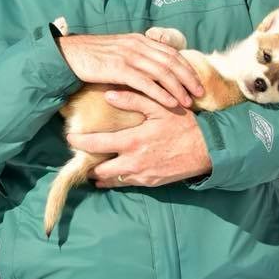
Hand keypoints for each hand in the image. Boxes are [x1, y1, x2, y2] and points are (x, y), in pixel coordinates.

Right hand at [56, 33, 203, 107]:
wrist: (69, 55)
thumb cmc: (93, 57)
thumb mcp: (119, 52)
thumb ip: (136, 58)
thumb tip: (153, 70)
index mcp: (139, 40)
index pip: (170, 52)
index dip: (187, 67)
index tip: (197, 81)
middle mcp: (137, 45)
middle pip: (171, 62)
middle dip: (188, 78)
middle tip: (200, 93)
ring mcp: (128, 56)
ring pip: (162, 72)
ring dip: (178, 88)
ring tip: (188, 101)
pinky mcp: (119, 68)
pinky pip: (145, 82)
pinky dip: (160, 93)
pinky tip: (169, 102)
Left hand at [67, 90, 211, 187]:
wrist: (208, 149)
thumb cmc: (184, 124)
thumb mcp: (159, 106)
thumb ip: (133, 99)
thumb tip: (108, 94)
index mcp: (133, 141)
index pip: (97, 145)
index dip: (80, 142)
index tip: (70, 138)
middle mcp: (134, 162)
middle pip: (100, 170)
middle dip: (87, 165)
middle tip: (78, 156)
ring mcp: (143, 175)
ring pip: (112, 180)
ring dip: (100, 174)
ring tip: (92, 166)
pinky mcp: (151, 183)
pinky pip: (127, 184)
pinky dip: (116, 179)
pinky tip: (112, 173)